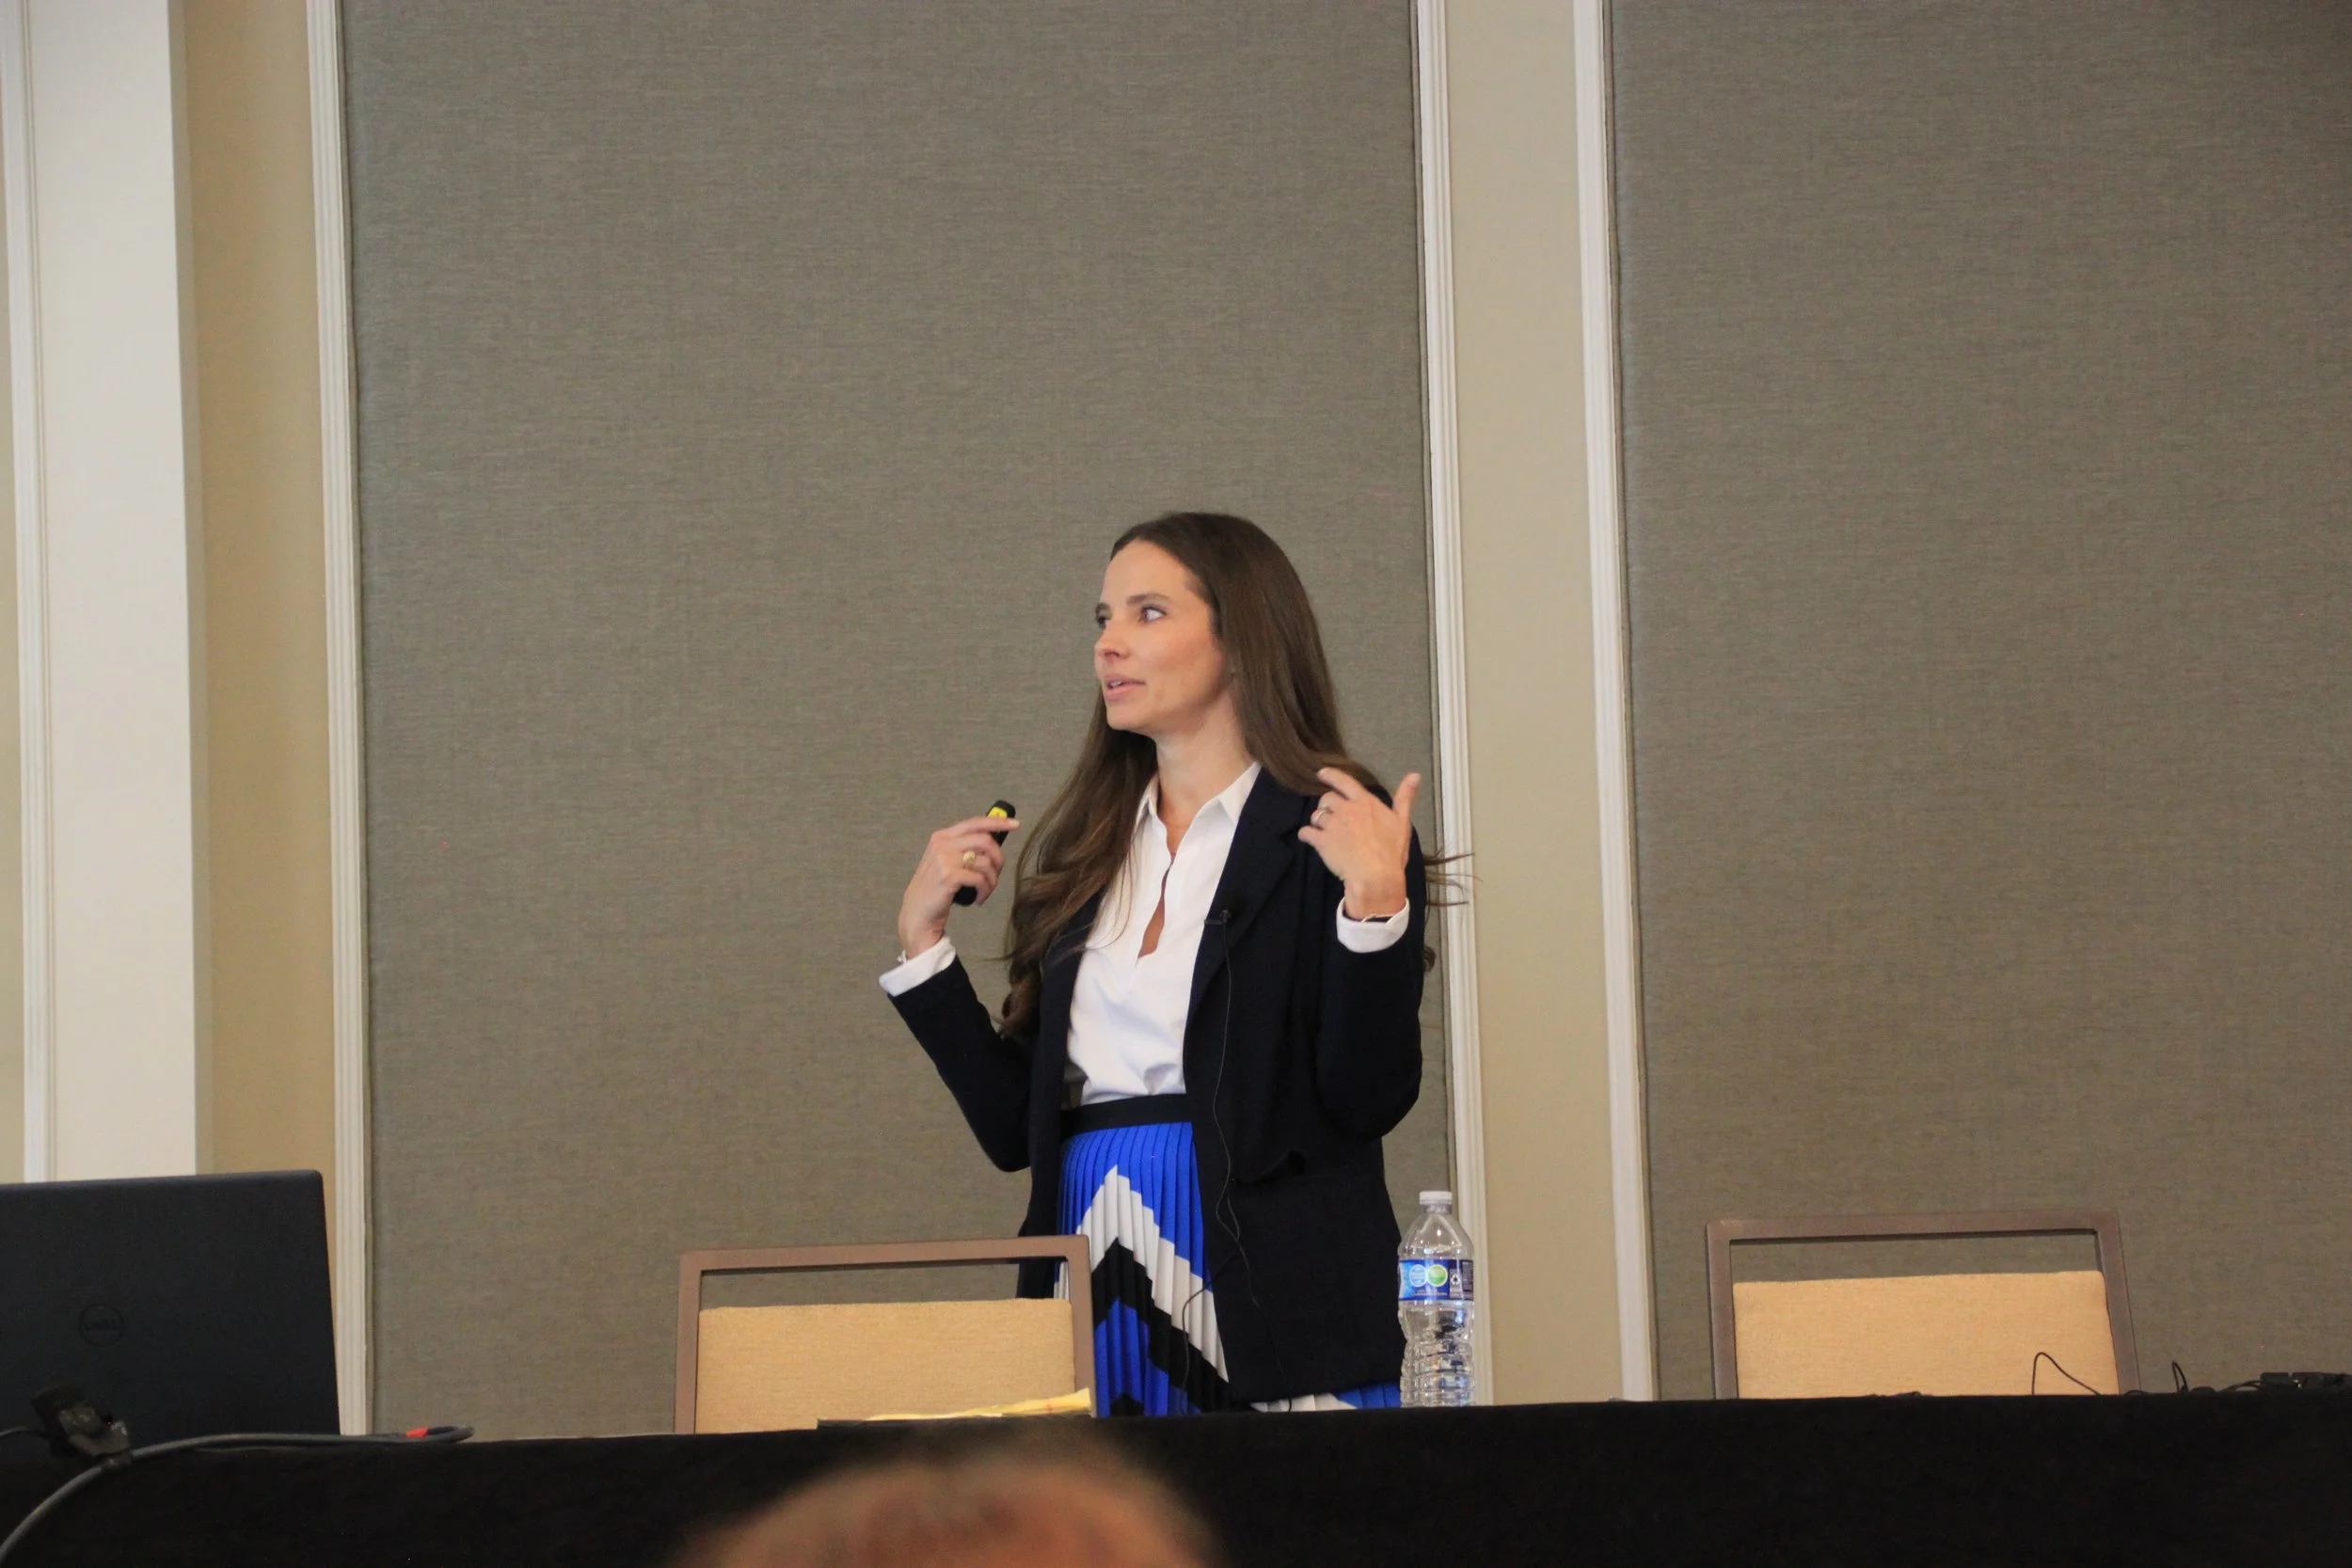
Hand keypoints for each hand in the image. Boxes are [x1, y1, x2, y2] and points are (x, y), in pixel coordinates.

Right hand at [897, 812, 1020, 956]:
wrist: (917, 912)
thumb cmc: (936, 888)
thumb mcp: (945, 861)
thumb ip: (963, 848)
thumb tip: (993, 840)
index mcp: (942, 836)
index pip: (975, 823)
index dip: (998, 822)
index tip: (1015, 824)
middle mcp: (942, 844)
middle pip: (985, 841)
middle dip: (998, 859)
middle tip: (996, 875)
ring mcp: (944, 859)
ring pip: (985, 862)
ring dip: (992, 880)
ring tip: (986, 891)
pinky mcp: (949, 876)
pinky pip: (980, 879)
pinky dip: (985, 890)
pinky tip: (980, 899)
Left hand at [1297, 769, 1417, 919]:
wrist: (1376, 876)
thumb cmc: (1392, 851)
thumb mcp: (1402, 822)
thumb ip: (1405, 797)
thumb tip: (1415, 775)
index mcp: (1365, 802)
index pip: (1344, 782)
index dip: (1331, 776)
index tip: (1321, 773)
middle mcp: (1346, 809)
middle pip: (1327, 799)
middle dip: (1326, 805)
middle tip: (1330, 815)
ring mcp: (1332, 825)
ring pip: (1316, 815)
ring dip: (1317, 821)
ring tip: (1323, 829)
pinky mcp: (1321, 841)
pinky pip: (1306, 833)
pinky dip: (1306, 834)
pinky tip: (1308, 838)